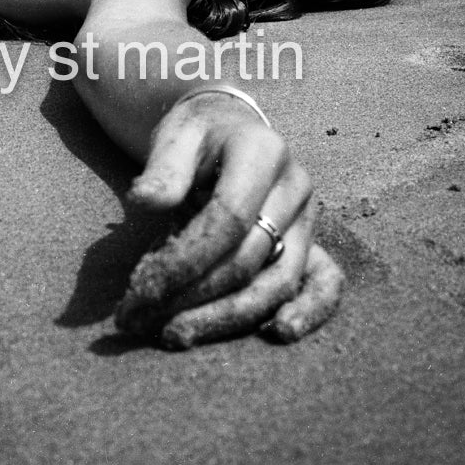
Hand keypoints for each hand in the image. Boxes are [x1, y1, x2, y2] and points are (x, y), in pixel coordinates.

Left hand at [115, 91, 343, 348]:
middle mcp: (294, 185)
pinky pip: (325, 283)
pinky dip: (308, 311)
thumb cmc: (197, 136)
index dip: (185, 258)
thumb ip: (163, 167)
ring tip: (175, 335)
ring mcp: (308, 219)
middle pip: (247, 257)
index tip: (141, 286)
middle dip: (191, 295)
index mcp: (262, 151)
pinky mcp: (313, 244)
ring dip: (225, 317)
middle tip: (140, 318)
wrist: (228, 129)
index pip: (228, 218)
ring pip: (276, 282)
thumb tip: (144, 200)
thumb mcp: (174, 135)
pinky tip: (278, 332)